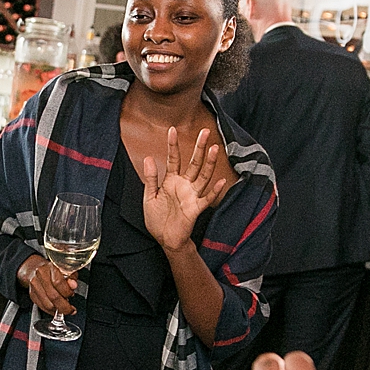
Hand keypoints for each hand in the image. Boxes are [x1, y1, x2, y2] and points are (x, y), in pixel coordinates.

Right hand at [17, 254, 76, 314]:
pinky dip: (51, 311)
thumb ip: (71, 277)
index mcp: (49, 267)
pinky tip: (57, 309)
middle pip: (53, 296)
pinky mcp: (32, 295)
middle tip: (71, 309)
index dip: (67, 291)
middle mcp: (40, 276)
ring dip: (58, 309)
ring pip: (47, 304)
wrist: (35, 268)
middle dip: (64, 306)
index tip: (72, 294)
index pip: (58, 282)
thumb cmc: (52, 269)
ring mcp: (34, 286)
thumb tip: (73, 285)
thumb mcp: (65, 269)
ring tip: (65, 308)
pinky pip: (42, 307)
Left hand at [139, 126, 227, 252]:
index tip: (172, 129)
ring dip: (209, 163)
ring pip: (203, 176)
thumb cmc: (157, 219)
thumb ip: (150, 178)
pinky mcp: (196, 208)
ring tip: (215, 149)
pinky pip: (207, 198)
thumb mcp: (149, 197)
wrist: (165, 239)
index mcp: (171, 180)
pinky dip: (215, 191)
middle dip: (199, 147)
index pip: (173, 159)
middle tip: (205, 131)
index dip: (173, 145)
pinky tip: (221, 181)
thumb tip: (148, 158)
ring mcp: (191, 195)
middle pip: (194, 162)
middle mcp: (184, 185)